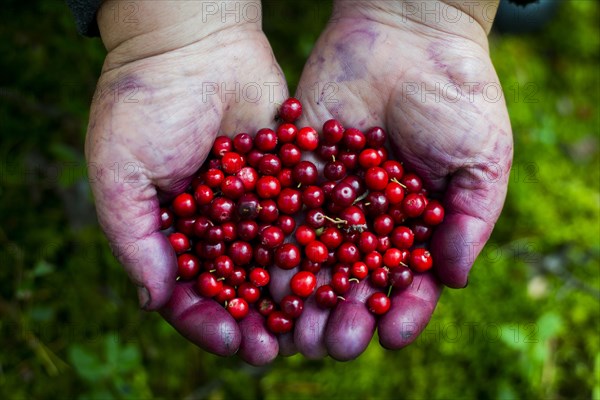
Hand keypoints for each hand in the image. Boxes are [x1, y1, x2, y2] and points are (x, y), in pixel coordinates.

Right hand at [86, 1, 287, 364]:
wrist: (193, 42)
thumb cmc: (143, 103)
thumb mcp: (120, 171)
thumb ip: (132, 237)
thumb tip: (154, 300)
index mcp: (173, 231)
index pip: (189, 291)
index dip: (209, 320)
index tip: (234, 340)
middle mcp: (217, 224)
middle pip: (239, 285)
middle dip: (258, 319)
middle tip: (279, 348)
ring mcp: (255, 203)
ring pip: (276, 258)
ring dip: (294, 293)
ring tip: (316, 323)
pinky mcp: (288, 177)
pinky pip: (304, 217)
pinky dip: (320, 245)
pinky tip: (339, 270)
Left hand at [277, 0, 512, 359]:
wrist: (409, 35)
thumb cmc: (459, 96)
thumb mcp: (482, 159)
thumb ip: (470, 220)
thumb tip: (453, 280)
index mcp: (415, 225)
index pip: (409, 281)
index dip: (404, 311)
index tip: (394, 335)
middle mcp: (370, 219)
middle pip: (356, 278)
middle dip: (347, 314)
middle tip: (337, 343)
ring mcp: (332, 197)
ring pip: (316, 257)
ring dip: (306, 296)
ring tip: (296, 328)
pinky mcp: (299, 171)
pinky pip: (286, 213)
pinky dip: (277, 246)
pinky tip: (268, 276)